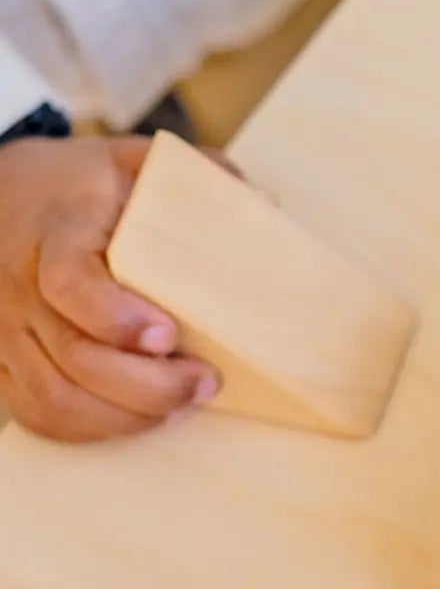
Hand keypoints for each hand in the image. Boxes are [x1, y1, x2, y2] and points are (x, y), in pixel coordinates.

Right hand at [0, 137, 218, 442]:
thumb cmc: (80, 185)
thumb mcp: (133, 160)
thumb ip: (198, 174)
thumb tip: (264, 205)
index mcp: (58, 233)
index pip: (69, 284)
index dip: (116, 319)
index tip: (169, 335)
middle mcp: (21, 288)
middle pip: (73, 357)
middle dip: (147, 386)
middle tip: (205, 382)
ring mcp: (8, 330)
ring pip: (55, 398)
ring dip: (126, 416)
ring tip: (182, 403)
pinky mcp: (4, 362)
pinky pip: (39, 412)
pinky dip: (90, 429)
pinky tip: (138, 418)